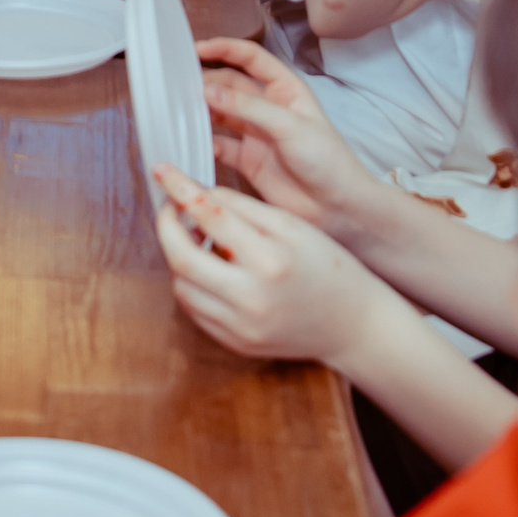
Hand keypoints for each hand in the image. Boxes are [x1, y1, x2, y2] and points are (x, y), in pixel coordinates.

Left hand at [151, 164, 392, 367]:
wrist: (355, 326)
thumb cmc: (328, 268)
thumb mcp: (293, 226)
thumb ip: (244, 208)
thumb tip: (199, 195)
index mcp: (270, 260)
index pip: (209, 216)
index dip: (180, 190)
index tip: (163, 172)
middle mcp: (252, 297)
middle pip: (181, 257)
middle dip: (167, 226)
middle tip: (170, 209)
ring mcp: (243, 327)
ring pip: (182, 287)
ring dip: (178, 257)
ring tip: (195, 240)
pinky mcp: (238, 344)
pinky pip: (195, 311)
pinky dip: (192, 285)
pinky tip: (206, 269)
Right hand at [195, 37, 385, 239]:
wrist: (339, 208)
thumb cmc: (328, 161)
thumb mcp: (291, 126)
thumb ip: (249, 107)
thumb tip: (208, 91)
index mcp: (285, 89)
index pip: (250, 58)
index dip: (224, 49)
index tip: (196, 48)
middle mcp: (267, 107)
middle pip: (229, 85)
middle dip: (205, 81)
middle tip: (177, 83)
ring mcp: (255, 134)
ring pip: (220, 114)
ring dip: (201, 110)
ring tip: (176, 108)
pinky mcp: (246, 160)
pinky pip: (219, 145)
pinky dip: (204, 142)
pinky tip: (192, 142)